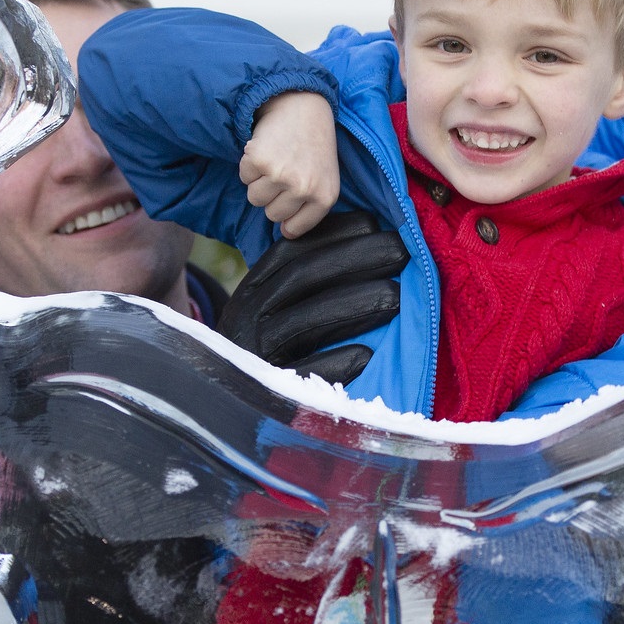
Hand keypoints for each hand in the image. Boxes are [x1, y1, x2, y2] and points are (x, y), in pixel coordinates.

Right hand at [220, 212, 407, 383]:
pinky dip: (334, 362)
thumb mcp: (273, 306)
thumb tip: (364, 239)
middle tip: (401, 252)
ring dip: (354, 305)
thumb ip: (305, 280)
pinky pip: (302, 374)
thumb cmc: (268, 347)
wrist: (222, 398)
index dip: (334, 234)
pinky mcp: (267, 389)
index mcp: (253, 289)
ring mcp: (255, 352)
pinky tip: (366, 354)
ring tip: (397, 297)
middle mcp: (248, 314)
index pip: (292, 251)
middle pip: (302, 276)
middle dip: (356, 259)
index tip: (375, 225)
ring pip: (304, 321)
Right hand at [241, 92, 339, 238]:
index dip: (287, 215)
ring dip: (259, 181)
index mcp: (324, 197)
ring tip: (275, 160)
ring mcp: (281, 175)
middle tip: (284, 171)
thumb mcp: (325, 179)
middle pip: (271, 214)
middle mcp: (304, 189)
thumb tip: (285, 232)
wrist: (303, 106)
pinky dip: (249, 165)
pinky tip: (265, 149)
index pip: (293, 228)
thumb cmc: (313, 147)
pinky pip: (244, 177)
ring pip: (254, 198)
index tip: (290, 197)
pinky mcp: (260, 160)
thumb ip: (310, 208)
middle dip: (273, 196)